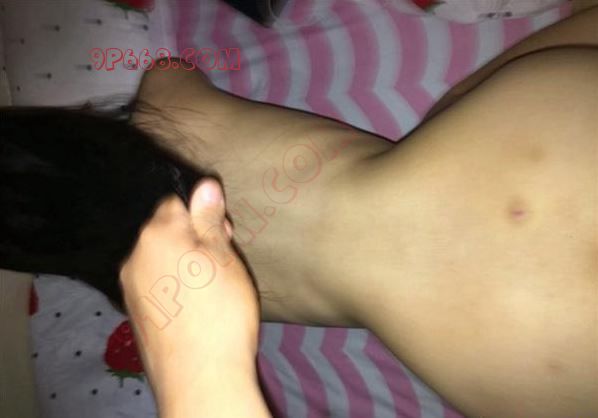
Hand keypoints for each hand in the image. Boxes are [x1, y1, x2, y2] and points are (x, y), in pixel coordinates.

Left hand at [119, 178, 264, 415]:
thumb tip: (205, 184)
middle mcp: (133, 258)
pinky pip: (155, 286)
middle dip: (192, 239)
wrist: (200, 379)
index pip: (175, 203)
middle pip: (165, 232)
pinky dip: (172, 288)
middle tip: (222, 264)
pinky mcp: (134, 314)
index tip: (223, 235)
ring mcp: (130, 289)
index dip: (202, 215)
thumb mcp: (223, 258)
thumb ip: (209, 220)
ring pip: (160, 260)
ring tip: (210, 290)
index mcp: (155, 236)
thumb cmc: (220, 311)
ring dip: (182, 264)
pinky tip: (194, 308)